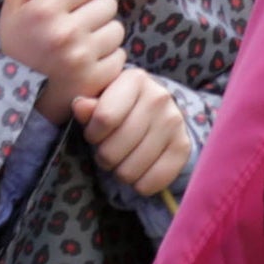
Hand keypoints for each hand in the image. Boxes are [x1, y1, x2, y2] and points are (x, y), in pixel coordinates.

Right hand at [0, 0, 121, 122]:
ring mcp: (83, 59)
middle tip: (75, 24)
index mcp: (45, 10)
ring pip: (117, 29)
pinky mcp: (96, 80)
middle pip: (108, 2)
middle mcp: (65, 33)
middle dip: (94, 9)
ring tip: (81, 44)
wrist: (14, 93)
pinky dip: (107, 57)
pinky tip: (86, 63)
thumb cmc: (19, 40)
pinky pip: (120, 55)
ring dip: (102, 33)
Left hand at [73, 65, 191, 197]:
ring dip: (120, 172)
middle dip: (104, 157)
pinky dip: (140, 185)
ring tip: (123, 159)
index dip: (92, 135)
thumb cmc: (121, 106)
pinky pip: (151, 182)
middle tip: (108, 151)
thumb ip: (89, 107)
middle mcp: (159, 97)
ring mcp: (174, 121)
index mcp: (135, 79)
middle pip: (113, 150)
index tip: (95, 134)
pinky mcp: (183, 146)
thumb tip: (79, 106)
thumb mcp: (102, 101)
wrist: (158, 112)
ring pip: (129, 171)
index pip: (104, 119)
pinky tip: (139, 171)